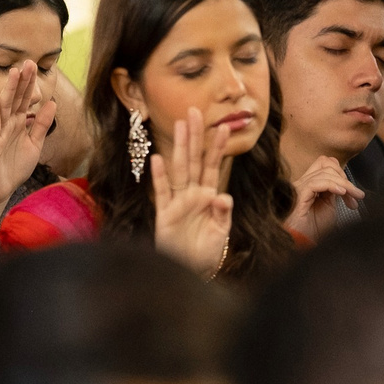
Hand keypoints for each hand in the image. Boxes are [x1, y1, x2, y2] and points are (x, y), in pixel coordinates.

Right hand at [0, 60, 53, 207]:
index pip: (26, 100)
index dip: (31, 84)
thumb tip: (52, 103)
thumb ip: (41, 124)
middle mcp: (8, 124)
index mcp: (19, 123)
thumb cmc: (14, 167)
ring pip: (4, 107)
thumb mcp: (35, 144)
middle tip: (29, 62)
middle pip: (16, 98)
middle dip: (22, 81)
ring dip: (9, 89)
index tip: (36, 66)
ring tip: (14, 72)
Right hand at [151, 108, 232, 274]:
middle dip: (196, 136)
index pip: (214, 166)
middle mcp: (193, 194)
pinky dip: (159, 176)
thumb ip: (222, 213)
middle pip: (195, 160)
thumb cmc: (207, 253)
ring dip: (180, 147)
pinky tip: (158, 158)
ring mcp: (178, 202)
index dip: (218, 148)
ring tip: (180, 125)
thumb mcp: (221, 233)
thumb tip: (222, 196)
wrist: (190, 272)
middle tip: (195, 111)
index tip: (225, 127)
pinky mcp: (164, 214)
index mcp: (209, 196)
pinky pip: (162, 191)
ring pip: (179, 168)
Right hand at [285, 154, 365, 241]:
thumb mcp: (329, 207)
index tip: (354, 192)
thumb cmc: (312, 230)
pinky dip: (333, 185)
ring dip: (344, 184)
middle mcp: (303, 182)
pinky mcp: (298, 195)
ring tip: (353, 198)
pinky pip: (316, 183)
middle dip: (345, 178)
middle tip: (356, 195)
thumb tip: (343, 182)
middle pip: (326, 163)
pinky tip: (342, 193)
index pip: (325, 164)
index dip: (342, 173)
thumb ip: (334, 191)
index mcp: (309, 184)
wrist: (301, 244)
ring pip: (325, 172)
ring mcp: (299, 187)